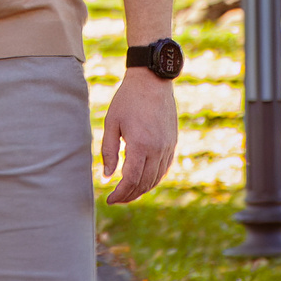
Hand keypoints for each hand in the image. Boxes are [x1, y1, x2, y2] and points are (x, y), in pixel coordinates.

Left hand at [99, 72, 177, 204]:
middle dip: (129, 196)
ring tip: (127, 193)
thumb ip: (108, 151)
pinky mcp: (173, 143)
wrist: (152, 81)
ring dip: (141, 190)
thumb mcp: (111, 123)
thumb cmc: (128, 100)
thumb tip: (107, 176)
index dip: (120, 194)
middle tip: (115, 199)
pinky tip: (142, 180)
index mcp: (140, 144)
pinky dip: (153, 179)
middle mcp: (157, 149)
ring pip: (156, 179)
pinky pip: (164, 169)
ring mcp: (168, 147)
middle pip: (144, 183)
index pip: (131, 180)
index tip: (109, 199)